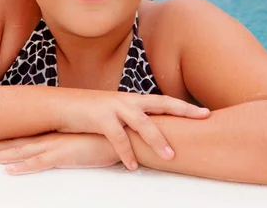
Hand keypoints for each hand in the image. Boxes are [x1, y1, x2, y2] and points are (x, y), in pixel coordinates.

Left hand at [0, 132, 119, 174]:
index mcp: (49, 134)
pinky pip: (40, 162)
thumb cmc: (100, 138)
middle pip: (11, 143)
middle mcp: (48, 138)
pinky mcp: (65, 155)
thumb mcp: (76, 140)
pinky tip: (9, 170)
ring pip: (19, 152)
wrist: (122, 135)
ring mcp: (55, 146)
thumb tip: (49, 150)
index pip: (17, 137)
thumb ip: (61, 144)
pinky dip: (24, 167)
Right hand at [55, 90, 209, 170]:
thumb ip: (131, 121)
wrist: (61, 106)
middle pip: (161, 104)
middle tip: (202, 119)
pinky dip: (126, 153)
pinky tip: (132, 166)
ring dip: (157, 140)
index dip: (184, 107)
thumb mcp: (114, 113)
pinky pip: (118, 138)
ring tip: (170, 157)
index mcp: (132, 99)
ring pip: (142, 122)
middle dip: (183, 111)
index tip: (205, 112)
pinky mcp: (100, 118)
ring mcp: (114, 107)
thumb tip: (149, 135)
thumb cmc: (89, 113)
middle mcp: (127, 100)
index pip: (164, 101)